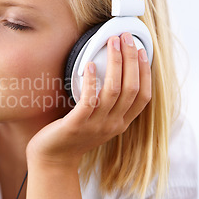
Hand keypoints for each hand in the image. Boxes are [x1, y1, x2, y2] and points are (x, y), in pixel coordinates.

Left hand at [26, 33, 151, 167]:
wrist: (53, 161)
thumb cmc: (72, 137)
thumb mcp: (97, 122)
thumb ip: (107, 105)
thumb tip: (110, 75)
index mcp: (121, 123)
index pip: (143, 96)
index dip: (145, 72)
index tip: (142, 51)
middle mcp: (113, 124)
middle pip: (131, 88)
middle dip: (132, 59)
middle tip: (127, 38)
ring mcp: (97, 125)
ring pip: (114, 91)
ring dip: (115, 63)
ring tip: (112, 43)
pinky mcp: (77, 124)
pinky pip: (89, 100)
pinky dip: (92, 81)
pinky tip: (90, 65)